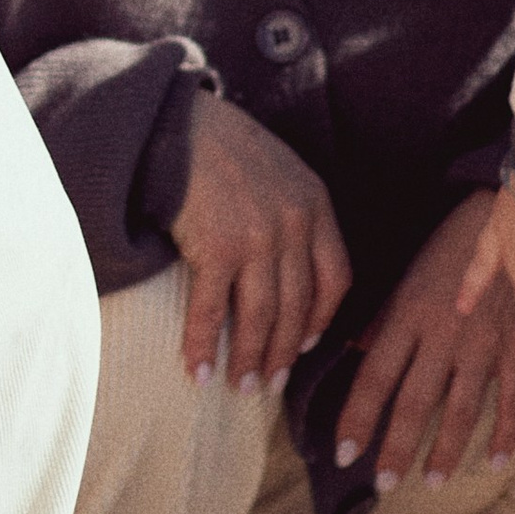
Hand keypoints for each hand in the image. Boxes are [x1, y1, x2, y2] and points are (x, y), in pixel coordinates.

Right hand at [170, 96, 349, 396]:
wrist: (178, 125)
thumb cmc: (223, 148)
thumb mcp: (280, 172)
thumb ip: (295, 215)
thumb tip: (289, 270)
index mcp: (315, 205)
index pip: (336, 278)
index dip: (323, 319)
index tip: (306, 344)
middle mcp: (294, 225)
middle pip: (299, 308)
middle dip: (284, 354)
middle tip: (272, 385)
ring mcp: (257, 238)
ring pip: (261, 317)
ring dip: (249, 360)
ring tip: (240, 388)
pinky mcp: (216, 248)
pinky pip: (212, 311)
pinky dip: (202, 346)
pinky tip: (198, 372)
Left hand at [333, 195, 514, 491]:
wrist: (511, 217)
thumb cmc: (451, 248)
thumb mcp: (407, 277)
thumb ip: (382, 320)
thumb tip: (351, 353)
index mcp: (408, 314)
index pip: (374, 376)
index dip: (357, 418)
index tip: (343, 453)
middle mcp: (443, 333)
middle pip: (415, 401)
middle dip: (396, 447)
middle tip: (381, 484)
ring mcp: (485, 341)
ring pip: (462, 407)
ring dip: (446, 449)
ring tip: (431, 481)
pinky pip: (514, 397)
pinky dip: (506, 432)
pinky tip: (494, 461)